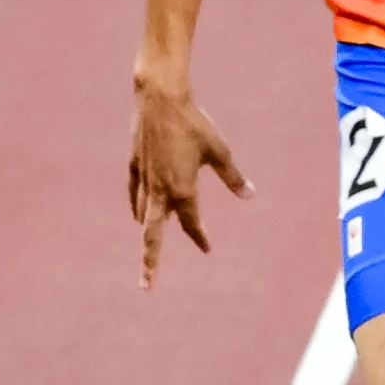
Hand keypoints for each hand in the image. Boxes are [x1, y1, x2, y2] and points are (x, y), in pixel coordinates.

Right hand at [130, 71, 249, 278]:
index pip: (191, 223)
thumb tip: (250, 197)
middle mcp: (160, 190)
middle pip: (153, 235)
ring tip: (148, 249)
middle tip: (146, 286)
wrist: (159, 98)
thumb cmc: (194, 123)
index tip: (208, 249)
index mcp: (182, 189)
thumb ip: (233, 177)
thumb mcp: (220, 151)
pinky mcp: (134, 164)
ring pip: (143, 214)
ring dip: (147, 233)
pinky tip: (137, 213)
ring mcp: (144, 178)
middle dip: (150, 262)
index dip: (200, 237)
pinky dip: (136, 206)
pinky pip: (134, 193)